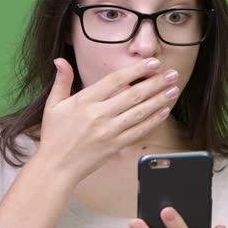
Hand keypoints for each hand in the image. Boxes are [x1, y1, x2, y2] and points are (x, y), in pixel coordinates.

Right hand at [35, 58, 180, 181]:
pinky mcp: (115, 146)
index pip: (115, 80)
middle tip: (172, 74)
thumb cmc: (54, 136)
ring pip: (140, 112)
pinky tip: (164, 111)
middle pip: (133, 95)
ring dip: (159, 100)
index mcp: (84, 101)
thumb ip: (61, 81)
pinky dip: (153, 121)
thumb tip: (60, 60)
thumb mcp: (53, 105)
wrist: (56, 167)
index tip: (153, 63)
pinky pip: (139, 131)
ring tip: (174, 89)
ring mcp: (109, 132)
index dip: (136, 70)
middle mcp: (98, 115)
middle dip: (156, 83)